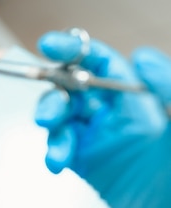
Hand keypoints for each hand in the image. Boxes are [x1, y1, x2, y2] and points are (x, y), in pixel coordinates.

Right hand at [35, 31, 170, 207]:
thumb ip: (166, 87)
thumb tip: (143, 56)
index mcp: (137, 97)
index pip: (100, 61)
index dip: (73, 49)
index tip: (50, 45)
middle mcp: (115, 113)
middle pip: (71, 87)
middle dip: (54, 95)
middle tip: (50, 114)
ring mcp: (99, 137)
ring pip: (61, 115)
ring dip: (51, 122)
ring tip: (58, 144)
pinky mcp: (87, 162)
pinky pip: (60, 146)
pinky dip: (52, 150)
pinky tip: (57, 161)